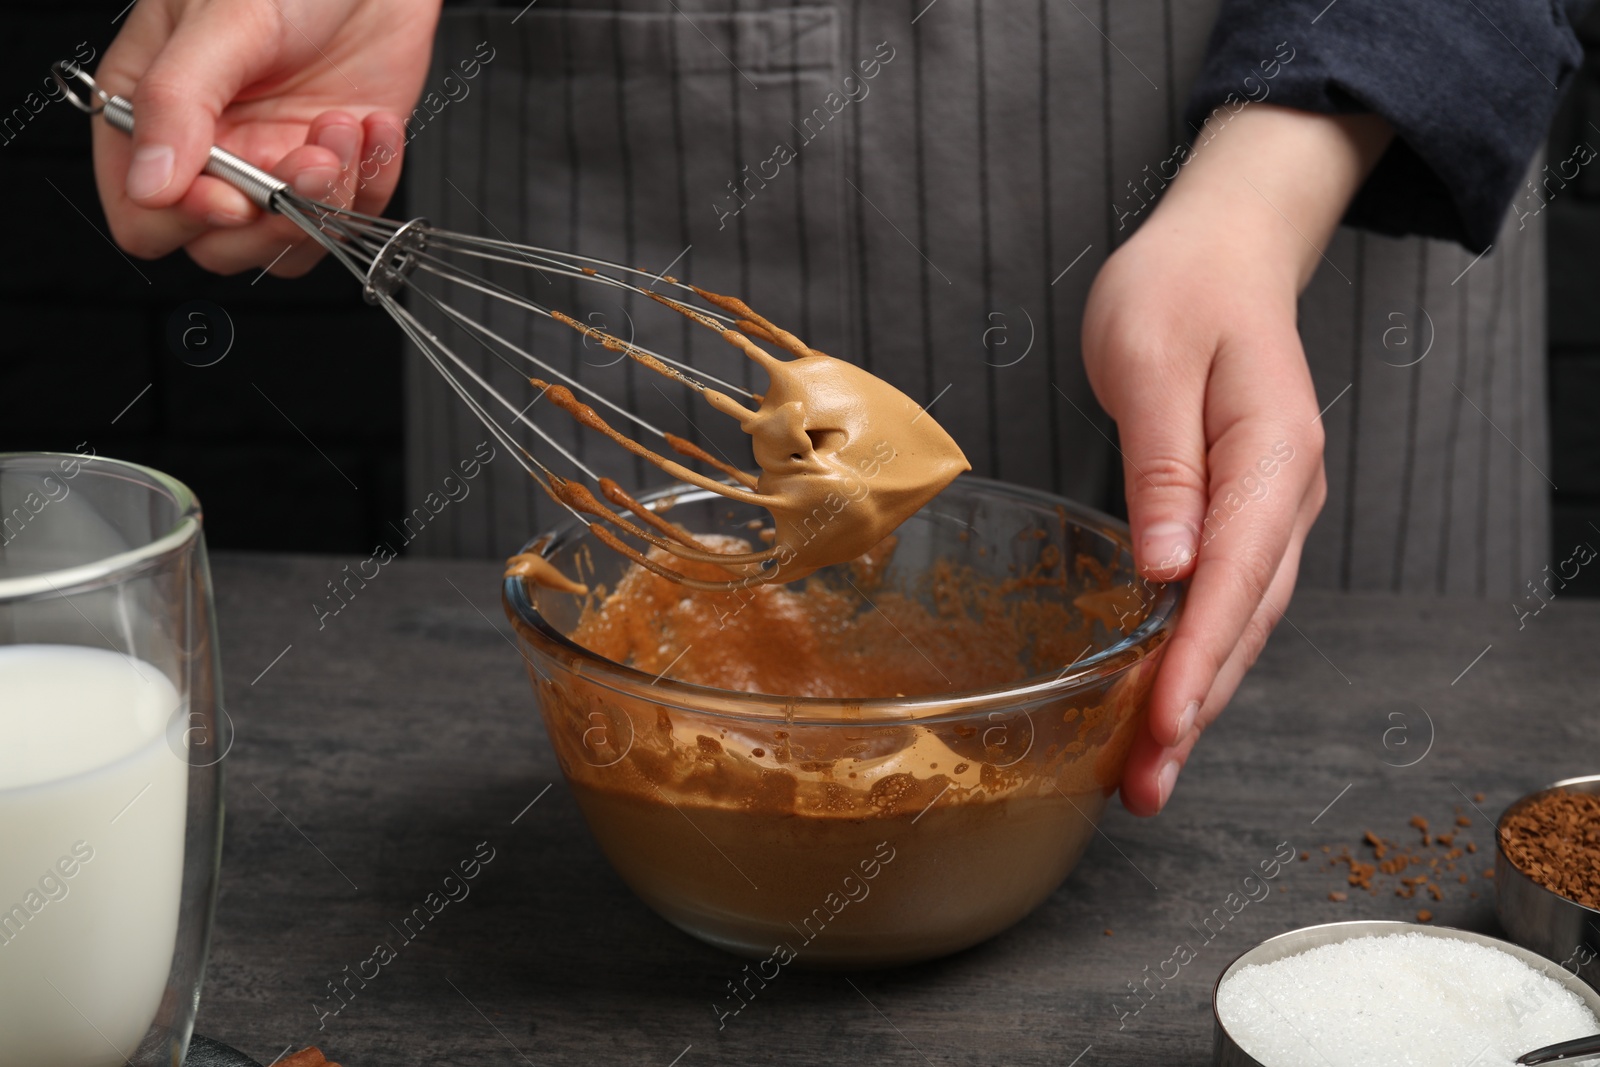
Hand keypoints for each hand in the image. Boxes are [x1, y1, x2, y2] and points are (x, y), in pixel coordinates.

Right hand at [92, 0, 439, 275]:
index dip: (187, 220)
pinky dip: (373, 183)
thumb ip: (176, 100)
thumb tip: (149, 184)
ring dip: (327, 202)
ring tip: (342, 128)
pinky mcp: (340, 171)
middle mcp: (214, 151)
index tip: (233, 196)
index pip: (145, 216)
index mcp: (154, 114)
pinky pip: (350, 220)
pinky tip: (375, 125)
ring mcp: (278, 166)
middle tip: (310, 160)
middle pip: (221, 247)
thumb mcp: (223, 20)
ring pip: (289, 246)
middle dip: (272, 216)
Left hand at [1082, 104, 1391, 816]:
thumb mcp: (1150, 359)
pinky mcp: (1242, 517)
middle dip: (1195, 709)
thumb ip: (1162, 464)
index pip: (1235, 577)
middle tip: (1142, 786)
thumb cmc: (1177, 290)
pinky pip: (1224, 602)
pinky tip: (1158, 702)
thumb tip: (1166, 567)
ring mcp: (1270, 510)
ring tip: (1144, 773)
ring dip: (1196, 699)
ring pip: (1239, 623)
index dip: (1198, 660)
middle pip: (1244, 621)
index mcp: (1271, 454)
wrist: (1220, 253)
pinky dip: (1193, 658)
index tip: (1163, 725)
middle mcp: (1284, 495)